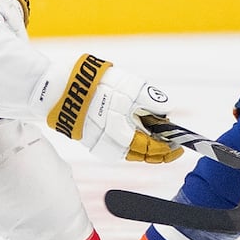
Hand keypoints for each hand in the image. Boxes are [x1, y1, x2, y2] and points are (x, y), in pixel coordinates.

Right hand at [37, 55, 182, 163]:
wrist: (61, 88)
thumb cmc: (95, 85)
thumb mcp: (128, 86)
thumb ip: (150, 99)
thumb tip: (166, 112)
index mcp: (123, 133)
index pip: (151, 147)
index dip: (167, 147)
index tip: (178, 145)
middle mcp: (112, 143)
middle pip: (142, 155)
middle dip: (158, 152)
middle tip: (171, 147)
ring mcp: (101, 143)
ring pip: (130, 153)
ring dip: (145, 150)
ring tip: (156, 143)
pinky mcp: (92, 141)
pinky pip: (117, 149)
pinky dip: (130, 146)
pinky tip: (136, 138)